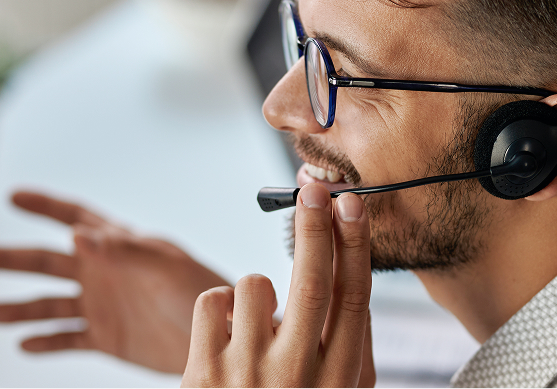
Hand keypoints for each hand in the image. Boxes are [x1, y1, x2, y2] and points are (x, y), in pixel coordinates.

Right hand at [0, 191, 227, 373]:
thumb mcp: (166, 266)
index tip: (13, 195)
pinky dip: (45, 342)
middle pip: (45, 261)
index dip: (46, 206)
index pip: (76, 217)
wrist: (220, 337)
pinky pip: (67, 338)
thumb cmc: (203, 292)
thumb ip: (125, 249)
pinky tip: (24, 344)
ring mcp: (102, 305)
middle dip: (7, 258)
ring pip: (48, 304)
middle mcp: (104, 273)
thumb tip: (80, 233)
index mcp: (119, 246)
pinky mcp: (107, 337)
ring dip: (18, 308)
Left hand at [181, 184, 374, 386]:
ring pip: (254, 286)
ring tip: (253, 324)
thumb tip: (351, 281)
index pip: (353, 299)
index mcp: (337, 381)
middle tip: (314, 187)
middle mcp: (296, 375)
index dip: (355, 246)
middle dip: (315, 226)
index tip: (352, 205)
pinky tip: (223, 336)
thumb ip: (349, 352)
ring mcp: (246, 374)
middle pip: (312, 282)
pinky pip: (212, 303)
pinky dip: (218, 306)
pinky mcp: (202, 374)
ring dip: (255, 289)